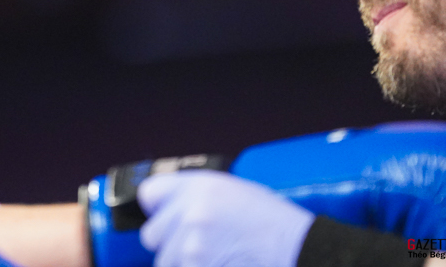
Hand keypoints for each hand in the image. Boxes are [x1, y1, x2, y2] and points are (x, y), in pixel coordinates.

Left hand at [138, 171, 314, 266]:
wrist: (296, 248)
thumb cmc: (270, 222)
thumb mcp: (232, 191)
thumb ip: (195, 196)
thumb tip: (165, 210)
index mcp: (200, 186)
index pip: (149, 194)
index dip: (157, 209)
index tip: (165, 218)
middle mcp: (191, 212)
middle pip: (152, 235)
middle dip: (170, 244)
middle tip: (199, 245)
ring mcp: (192, 245)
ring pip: (165, 261)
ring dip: (183, 262)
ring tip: (215, 256)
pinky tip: (220, 262)